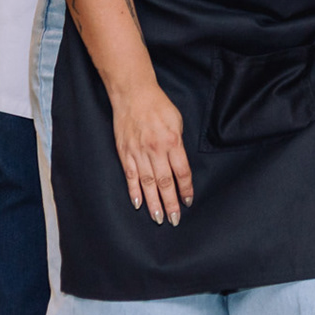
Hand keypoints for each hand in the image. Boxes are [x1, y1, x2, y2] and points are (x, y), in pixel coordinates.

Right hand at [111, 80, 193, 225]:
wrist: (134, 95)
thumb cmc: (159, 106)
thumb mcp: (177, 122)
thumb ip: (178, 145)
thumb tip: (179, 164)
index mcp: (172, 142)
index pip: (181, 172)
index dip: (186, 189)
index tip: (189, 201)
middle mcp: (155, 150)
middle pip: (165, 183)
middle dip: (171, 203)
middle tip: (174, 219)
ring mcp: (138, 153)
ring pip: (148, 184)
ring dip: (153, 203)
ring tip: (158, 218)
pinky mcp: (125, 154)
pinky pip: (130, 176)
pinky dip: (134, 191)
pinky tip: (138, 204)